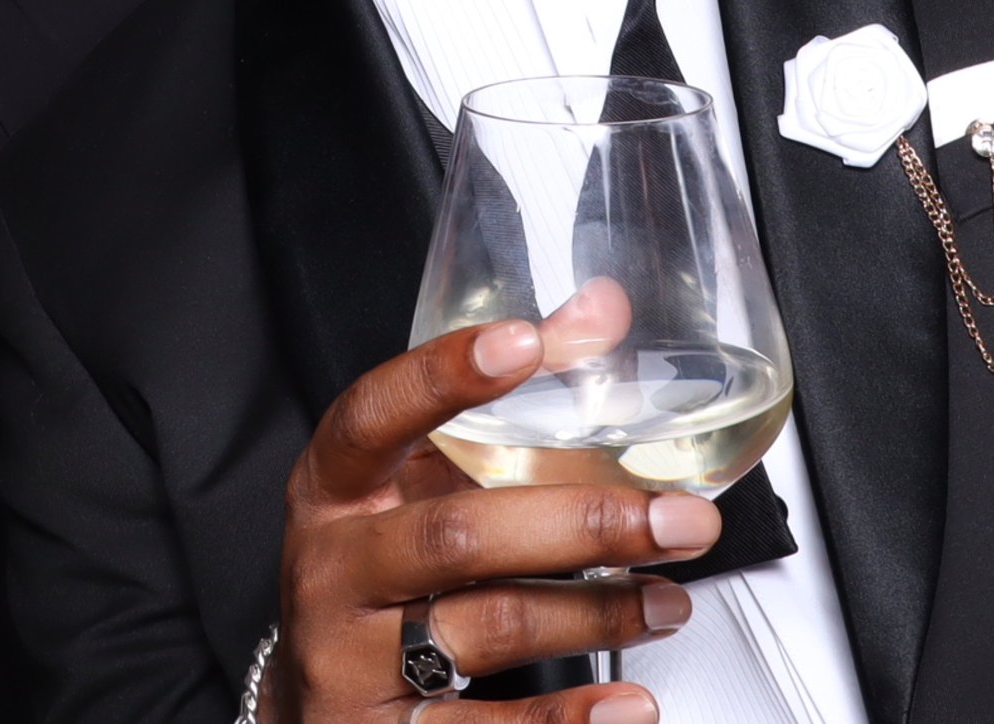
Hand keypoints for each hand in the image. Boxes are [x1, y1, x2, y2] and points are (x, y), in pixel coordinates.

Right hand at [265, 311, 713, 722]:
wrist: (317, 708)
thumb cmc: (382, 570)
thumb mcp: (415, 484)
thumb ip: (502, 401)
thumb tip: (601, 311)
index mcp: (334, 485)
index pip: (375, 414)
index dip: (444, 375)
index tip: (525, 340)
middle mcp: (333, 565)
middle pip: (456, 535)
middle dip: (581, 524)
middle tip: (677, 519)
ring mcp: (351, 657)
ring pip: (485, 628)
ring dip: (598, 614)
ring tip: (671, 600)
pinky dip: (568, 720)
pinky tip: (630, 706)